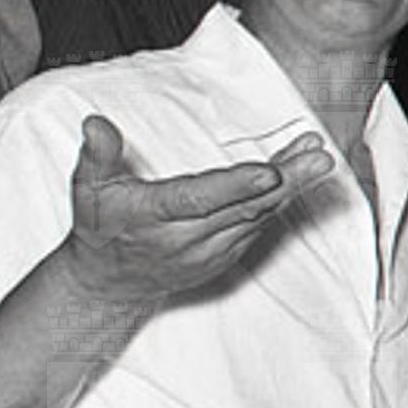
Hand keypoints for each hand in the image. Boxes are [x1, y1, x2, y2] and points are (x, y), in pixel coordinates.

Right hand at [61, 114, 331, 309]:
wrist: (110, 283)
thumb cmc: (103, 228)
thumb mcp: (89, 190)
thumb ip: (98, 156)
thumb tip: (97, 124)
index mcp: (154, 217)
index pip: (200, 200)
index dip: (237, 187)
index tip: (271, 172)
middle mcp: (187, 238)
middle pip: (245, 207)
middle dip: (286, 182)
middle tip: (318, 159)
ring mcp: (212, 250)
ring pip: (259, 215)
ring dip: (293, 186)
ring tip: (318, 156)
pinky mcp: (228, 254)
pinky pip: (261, 222)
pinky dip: (283, 198)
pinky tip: (301, 171)